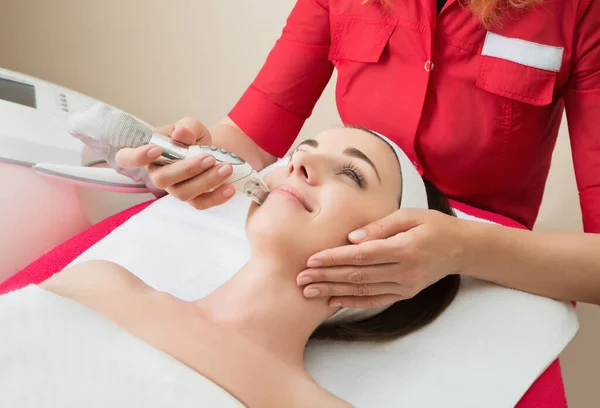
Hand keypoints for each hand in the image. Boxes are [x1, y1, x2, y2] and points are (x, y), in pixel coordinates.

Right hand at [115, 117, 234, 209]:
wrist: (214, 151)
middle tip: (210, 157)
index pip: (127, 158)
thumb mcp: (192, 127)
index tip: (156, 149)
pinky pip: (201, 204)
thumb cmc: (194, 139)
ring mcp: (175, 189)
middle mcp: (158, 174)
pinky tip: (230, 187)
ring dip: (207, 181)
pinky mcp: (193, 199)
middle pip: (162, 180)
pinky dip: (217, 197)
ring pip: (184, 193)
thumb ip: (187, 127)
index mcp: (149, 153)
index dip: (136, 157)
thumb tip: (180, 134)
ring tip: (226, 168)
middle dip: (187, 169)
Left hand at [296, 209, 468, 307]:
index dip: (334, 258)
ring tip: (308, 291)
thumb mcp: (409, 215)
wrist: (460, 248)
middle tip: (300, 279)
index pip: (362, 255)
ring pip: (362, 291)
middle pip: (357, 275)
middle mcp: (404, 271)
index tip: (311, 260)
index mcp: (404, 248)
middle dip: (326, 277)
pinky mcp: (404, 294)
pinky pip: (375, 300)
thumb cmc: (433, 225)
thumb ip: (380, 226)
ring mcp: (404, 286)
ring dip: (333, 291)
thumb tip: (351, 238)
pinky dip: (352, 302)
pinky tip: (332, 300)